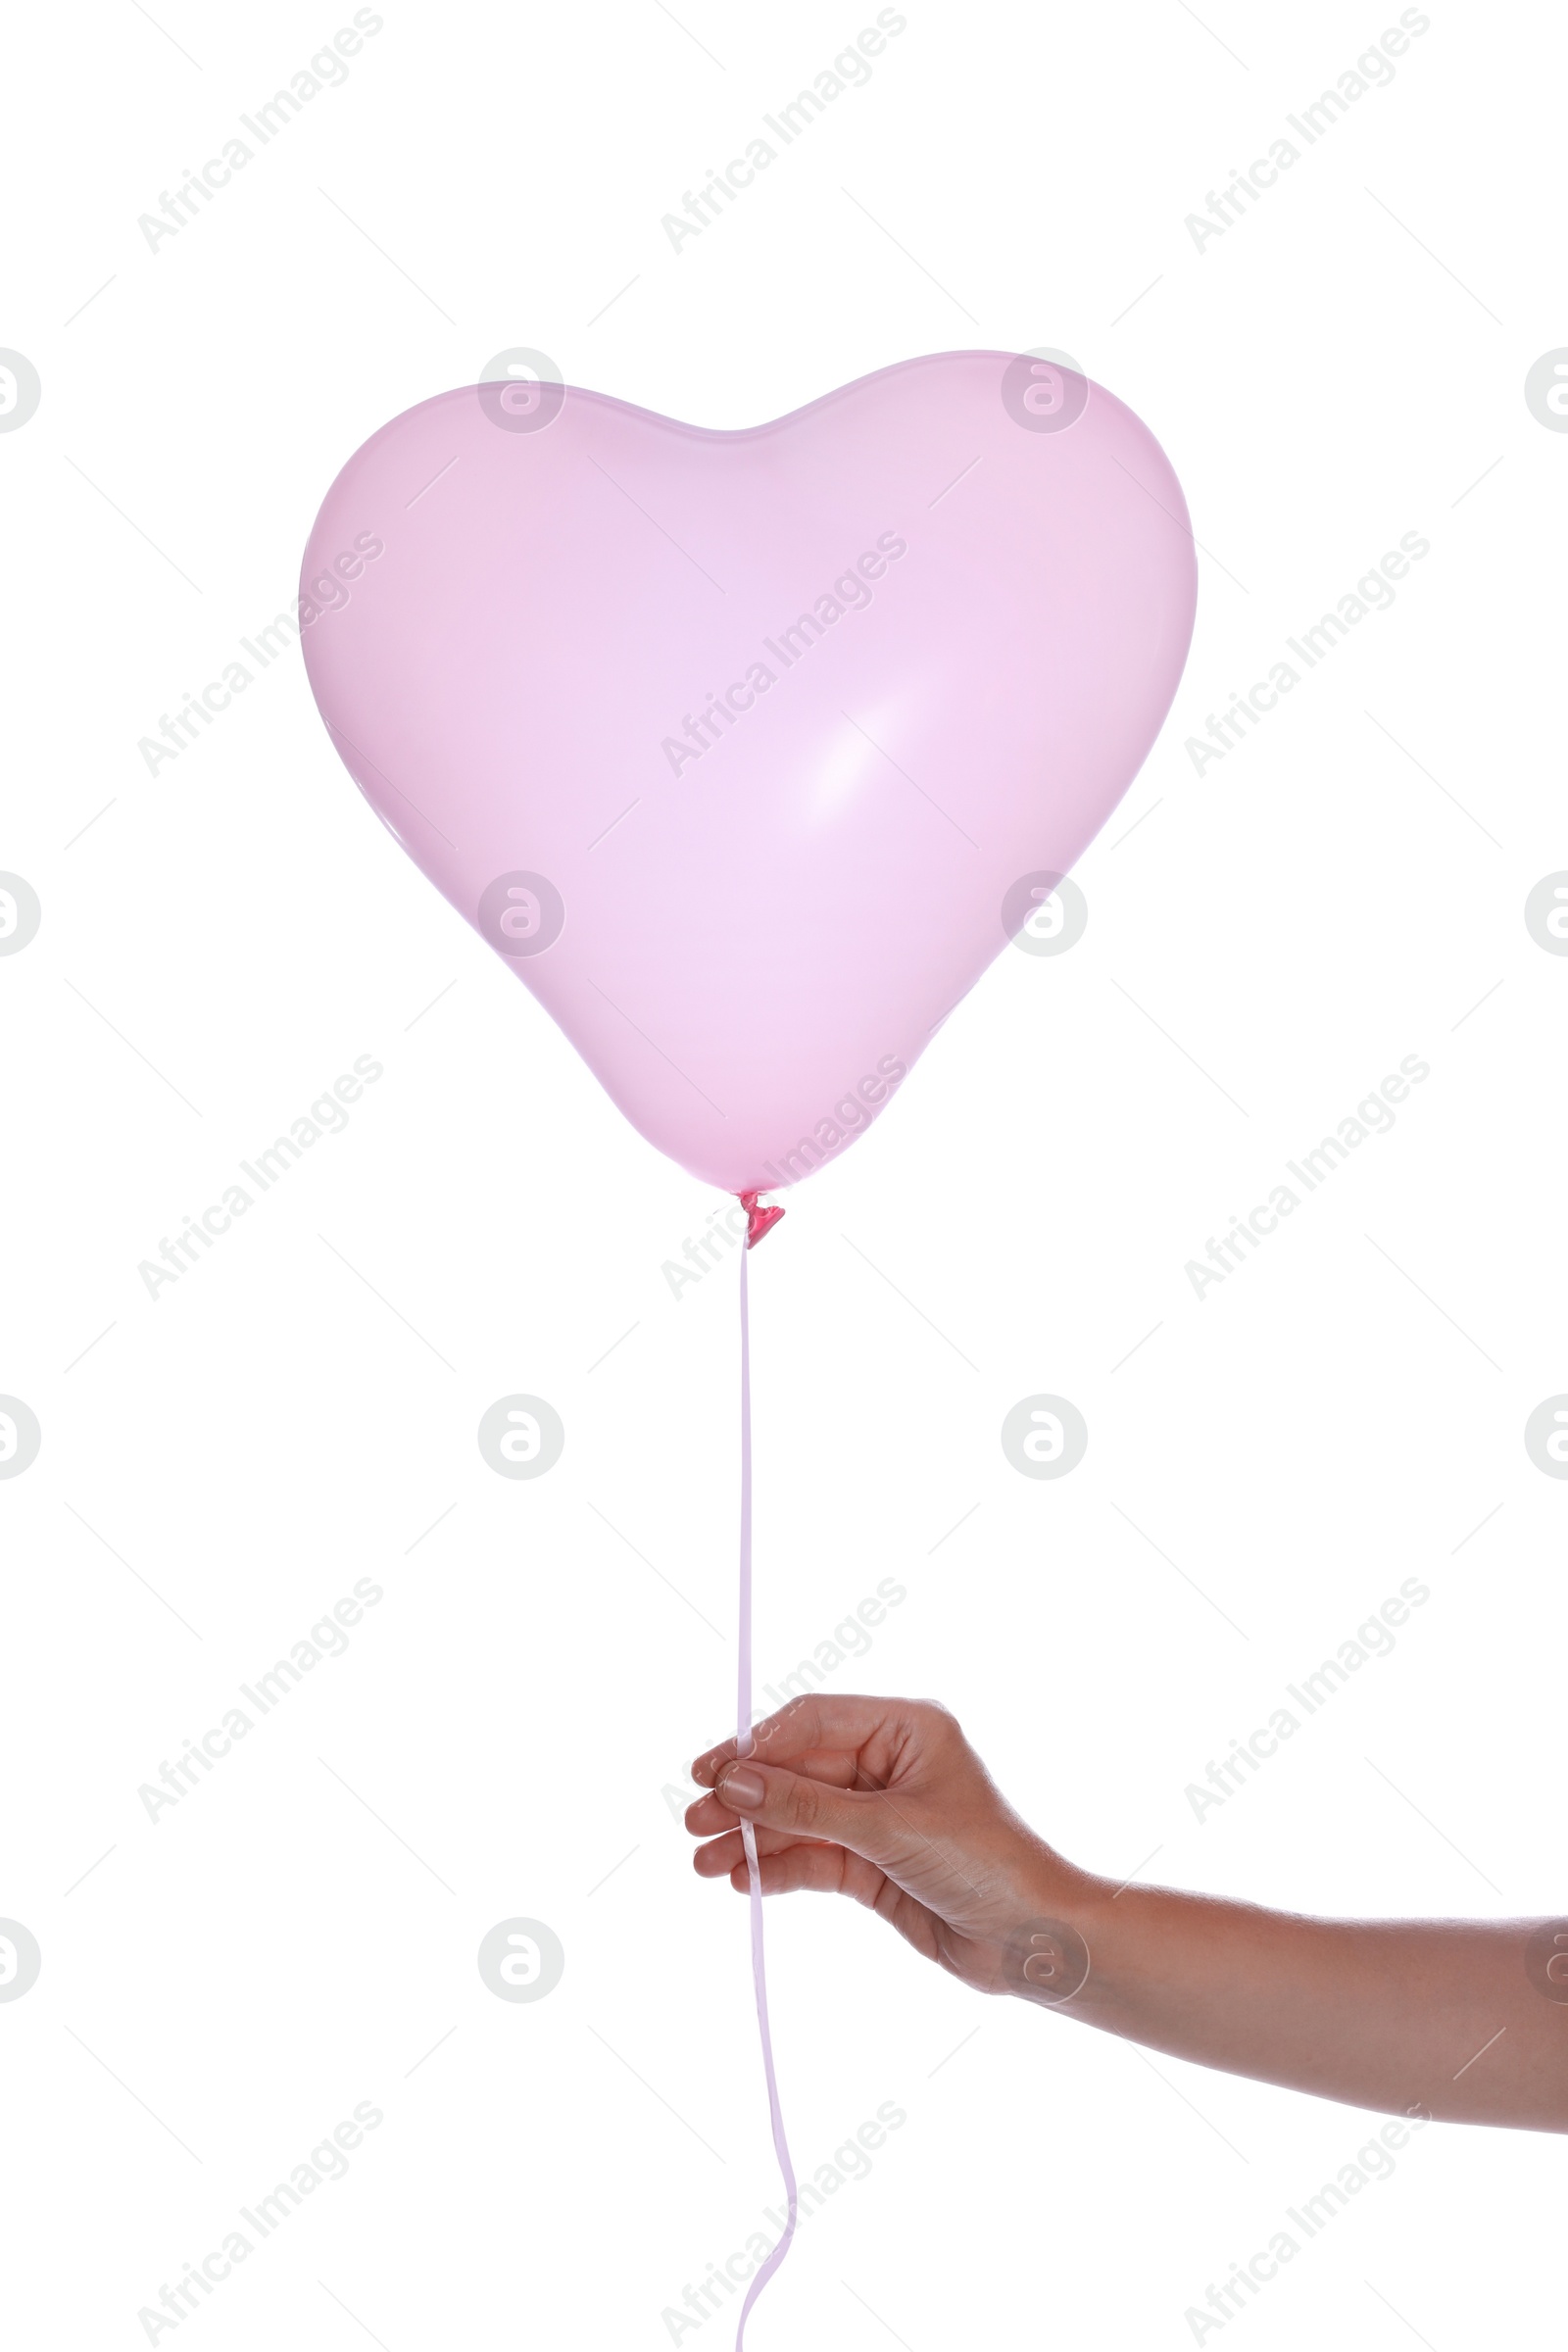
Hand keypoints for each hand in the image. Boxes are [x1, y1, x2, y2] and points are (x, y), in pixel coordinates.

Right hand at [686, 1694, 1085, 2001]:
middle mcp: (889, 1766)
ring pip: (800, 1819)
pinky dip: (779, 1868)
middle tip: (694, 1821)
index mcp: (906, 1729)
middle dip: (747, 1798)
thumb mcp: (890, 1829)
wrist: (1037, 1940)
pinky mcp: (875, 1865)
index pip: (813, 1722)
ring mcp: (880, 1817)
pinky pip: (814, 1857)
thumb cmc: (986, 1864)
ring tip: (704, 1861)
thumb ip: (808, 1807)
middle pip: (798, 1773)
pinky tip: (743, 1881)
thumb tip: (735, 1784)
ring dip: (754, 1839)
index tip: (710, 1772)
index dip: (758, 1746)